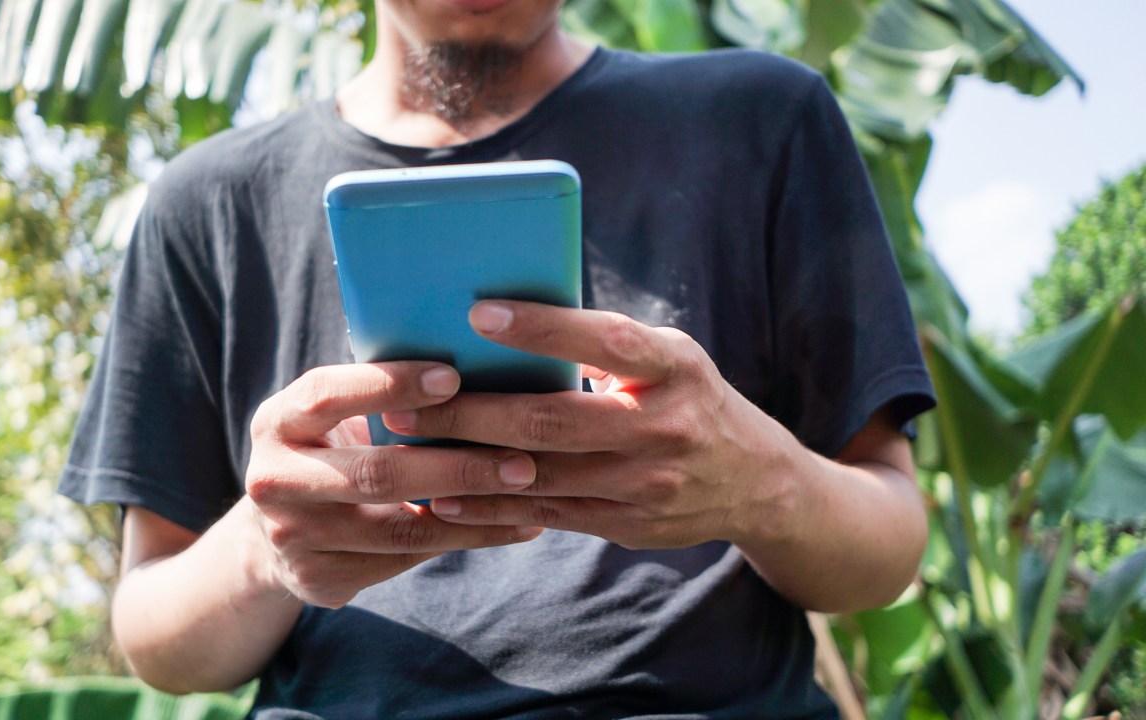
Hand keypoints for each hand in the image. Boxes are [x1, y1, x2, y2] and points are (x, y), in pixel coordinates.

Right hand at [244, 361, 543, 607]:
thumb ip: (381, 391)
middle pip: (376, 473)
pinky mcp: (317, 580)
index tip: (453, 376)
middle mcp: (273, 480)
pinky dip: (466, 540)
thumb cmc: (334, 446)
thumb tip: (482, 355)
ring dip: (476, 513)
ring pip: (399, 529)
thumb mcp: (335, 414)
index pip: (328, 395)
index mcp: (277, 421)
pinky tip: (514, 525)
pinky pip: (406, 561)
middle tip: (523, 460)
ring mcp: (291, 537)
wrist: (277, 531)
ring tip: (530, 494)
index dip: (390, 385)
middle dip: (458, 466)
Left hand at [380, 301, 804, 550]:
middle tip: (408, 402)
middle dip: (474, 411)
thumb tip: (509, 326)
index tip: (478, 313)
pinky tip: (444, 495)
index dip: (543, 328)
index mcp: (674, 368)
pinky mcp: (627, 524)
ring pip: (542, 473)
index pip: (606, 341)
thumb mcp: (668, 358)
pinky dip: (492, 505)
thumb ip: (605, 346)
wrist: (755, 482)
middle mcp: (663, 427)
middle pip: (556, 419)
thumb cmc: (690, 398)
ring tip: (409, 446)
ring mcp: (646, 484)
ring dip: (468, 461)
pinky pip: (548, 515)